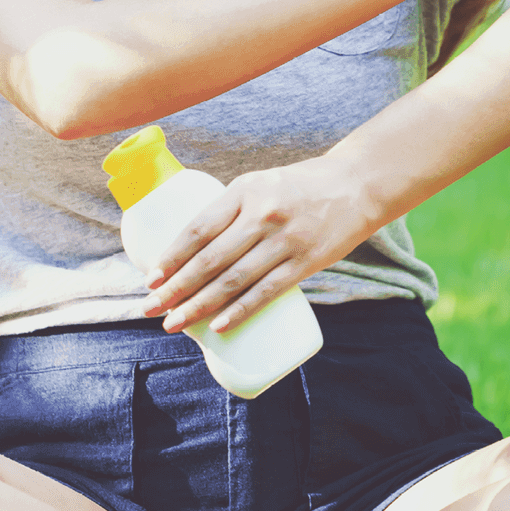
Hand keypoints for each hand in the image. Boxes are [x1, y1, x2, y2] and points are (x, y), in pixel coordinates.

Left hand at [139, 156, 380, 333]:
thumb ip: (232, 212)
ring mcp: (285, 240)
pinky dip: (239, 311)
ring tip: (175, 322)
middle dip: (176, 289)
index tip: (151, 278)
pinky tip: (218, 325)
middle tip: (151, 309)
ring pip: (233, 280)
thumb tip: (194, 252)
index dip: (172, 256)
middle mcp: (262, 214)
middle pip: (209, 259)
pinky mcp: (305, 262)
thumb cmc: (300, 187)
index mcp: (245, 191)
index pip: (198, 228)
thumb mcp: (261, 184)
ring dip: (199, 306)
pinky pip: (266, 292)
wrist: (357, 185)